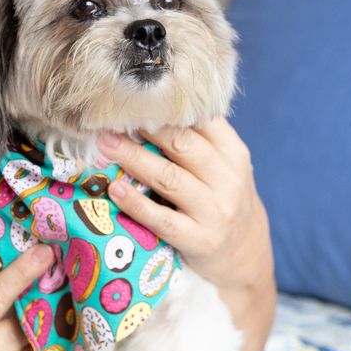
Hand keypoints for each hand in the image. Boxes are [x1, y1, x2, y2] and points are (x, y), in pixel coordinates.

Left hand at [100, 119, 275, 350]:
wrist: (246, 256)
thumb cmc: (222, 199)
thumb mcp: (225, 167)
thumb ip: (198, 139)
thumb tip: (147, 104)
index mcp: (234, 153)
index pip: (201, 119)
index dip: (166, 106)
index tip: (133, 94)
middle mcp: (228, 179)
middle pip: (182, 144)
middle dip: (143, 127)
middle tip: (110, 115)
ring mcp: (215, 211)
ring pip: (169, 178)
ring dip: (133, 158)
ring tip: (105, 145)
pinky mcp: (199, 240)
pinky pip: (162, 219)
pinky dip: (136, 203)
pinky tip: (114, 189)